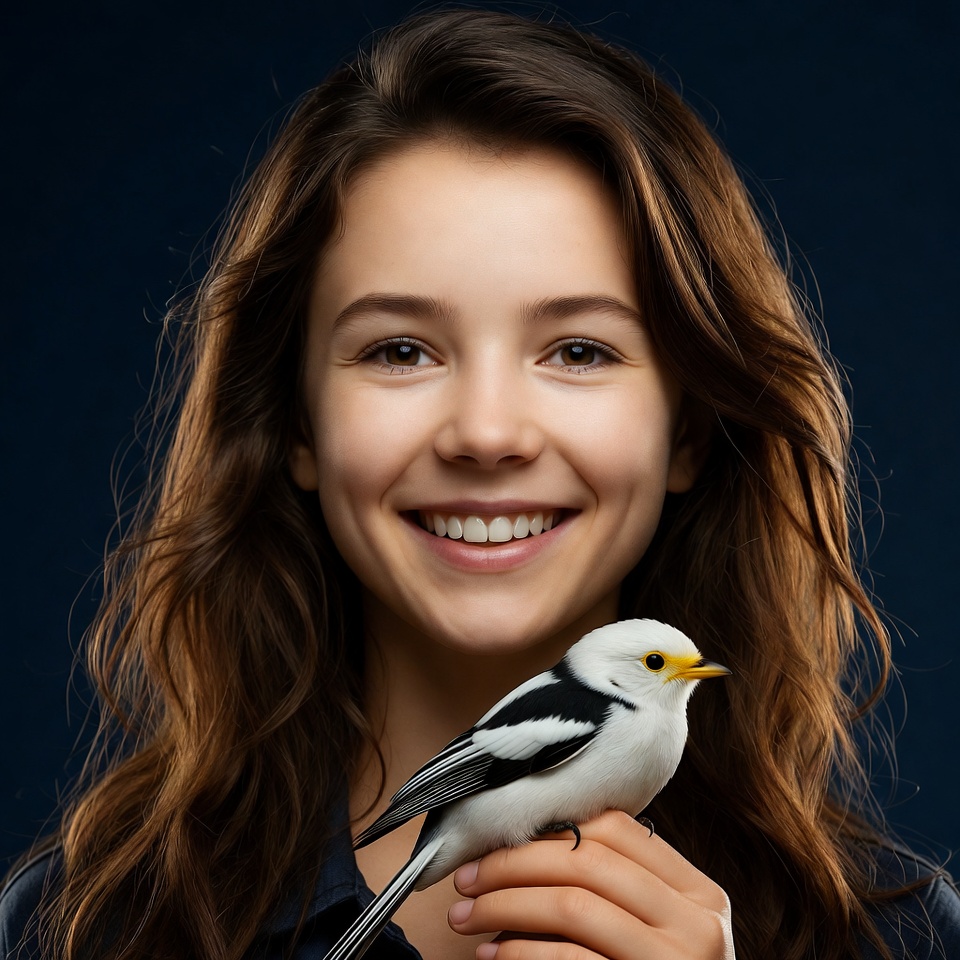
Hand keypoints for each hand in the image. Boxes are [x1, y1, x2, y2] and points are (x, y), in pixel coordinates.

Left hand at [447, 809, 733, 959]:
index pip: (616, 830)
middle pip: (587, 861)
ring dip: (504, 905)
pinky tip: (491, 954)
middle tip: (467, 878)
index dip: (550, 827)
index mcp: (698, 893)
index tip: (500, 841)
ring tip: (466, 914)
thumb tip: (522, 850)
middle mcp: (696, 923)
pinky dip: (519, 952)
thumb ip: (614, 890)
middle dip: (513, 864)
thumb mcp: (655, 931)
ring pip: (573, 905)